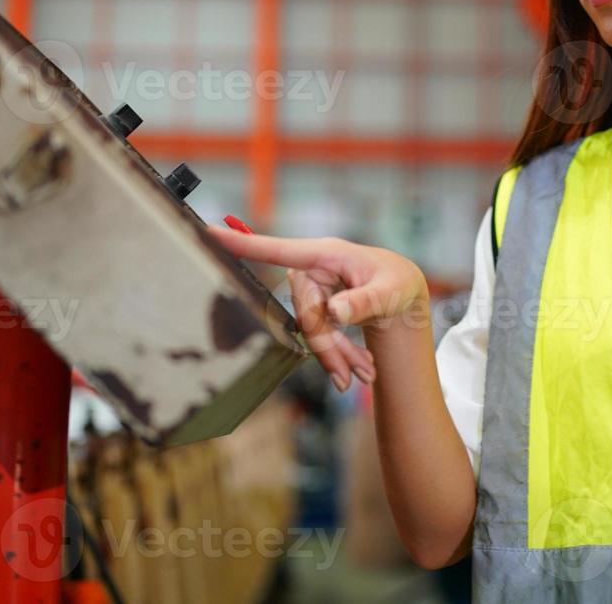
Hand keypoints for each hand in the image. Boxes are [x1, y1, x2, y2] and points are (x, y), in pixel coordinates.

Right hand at [206, 226, 428, 390]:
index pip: (276, 250)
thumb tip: (334, 313)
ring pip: (310, 331)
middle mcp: (313, 271)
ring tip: (367, 375)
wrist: (403, 294)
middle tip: (356, 379)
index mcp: (325, 254)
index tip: (207, 233)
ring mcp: (312, 291)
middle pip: (303, 313)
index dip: (241, 245)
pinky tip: (360, 370)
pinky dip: (339, 356)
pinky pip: (317, 336)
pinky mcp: (315, 308)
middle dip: (328, 347)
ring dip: (337, 357)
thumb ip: (363, 302)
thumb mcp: (390, 292)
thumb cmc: (398, 283)